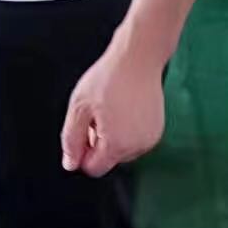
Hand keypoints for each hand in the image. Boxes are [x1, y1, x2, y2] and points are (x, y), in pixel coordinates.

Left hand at [60, 36, 165, 176]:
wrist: (137, 59)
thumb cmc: (108, 79)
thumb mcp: (78, 108)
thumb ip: (71, 139)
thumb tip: (70, 164)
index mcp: (117, 144)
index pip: (94, 168)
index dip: (82, 153)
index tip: (81, 132)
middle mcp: (138, 146)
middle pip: (108, 160)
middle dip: (97, 143)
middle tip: (95, 115)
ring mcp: (150, 139)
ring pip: (122, 151)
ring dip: (112, 137)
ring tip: (109, 110)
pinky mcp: (157, 130)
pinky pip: (135, 140)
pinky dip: (126, 130)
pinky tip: (123, 109)